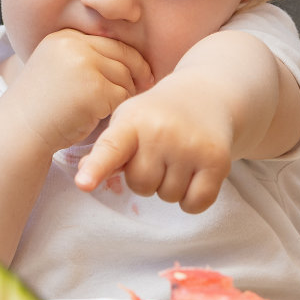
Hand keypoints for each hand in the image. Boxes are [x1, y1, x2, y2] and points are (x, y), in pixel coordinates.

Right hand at [5, 29, 152, 155]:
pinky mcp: (94, 89)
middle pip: (122, 55)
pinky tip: (104, 118)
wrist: (19, 130)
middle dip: (137, 74)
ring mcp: (85, 66)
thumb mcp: (56, 69)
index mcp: (66, 37)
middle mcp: (75, 45)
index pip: (109, 41)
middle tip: (144, 89)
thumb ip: (82, 58)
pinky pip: (122, 97)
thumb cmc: (40, 108)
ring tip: (112, 109)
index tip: (139, 74)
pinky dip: (117, 110)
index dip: (129, 58)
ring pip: (125, 77)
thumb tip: (129, 59)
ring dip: (125, 95)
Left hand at [75, 73, 234, 213]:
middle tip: (160, 153)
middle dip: (148, 177)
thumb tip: (84, 177)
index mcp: (133, 121)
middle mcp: (162, 131)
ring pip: (168, 196)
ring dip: (171, 186)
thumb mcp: (128, 122)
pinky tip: (194, 174)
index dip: (96, 168)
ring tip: (178, 158)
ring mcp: (191, 146)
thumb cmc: (157, 115)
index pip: (111, 149)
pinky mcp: (216, 161)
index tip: (83, 184)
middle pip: (141, 185)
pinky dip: (192, 199)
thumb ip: (107, 151)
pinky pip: (195, 204)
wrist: (208, 95)